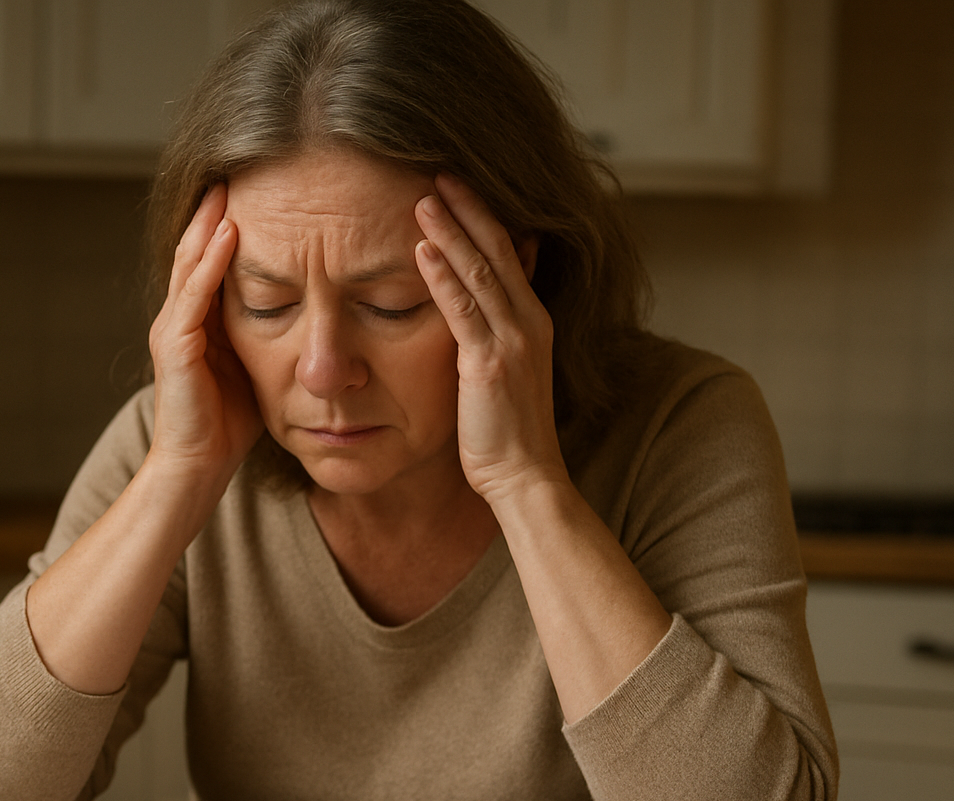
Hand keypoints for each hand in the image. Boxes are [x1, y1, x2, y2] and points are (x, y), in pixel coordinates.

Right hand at [147, 183, 263, 487]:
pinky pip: (193, 294)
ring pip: (191, 262)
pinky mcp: (174, 347)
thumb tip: (310, 312)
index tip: (258, 188)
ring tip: (232, 185)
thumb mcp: (257, 368)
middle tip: (240, 166)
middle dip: (216, 208)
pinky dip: (211, 262)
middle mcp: (179, 317)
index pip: (211, 259)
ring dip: (211, 222)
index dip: (229, 223)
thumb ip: (270, 335)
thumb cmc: (228, 426)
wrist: (196, 468)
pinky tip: (230, 233)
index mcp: (198, 321)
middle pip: (196, 248)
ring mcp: (172, 329)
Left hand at [414, 174, 566, 503]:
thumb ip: (490, 334)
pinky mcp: (490, 364)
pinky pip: (464, 310)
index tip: (456, 186)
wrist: (525, 477)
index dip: (483, 218)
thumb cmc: (506, 433)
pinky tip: (423, 251)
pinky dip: (443, 278)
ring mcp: (513, 340)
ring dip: (451, 232)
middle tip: (438, 170)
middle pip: (498, 249)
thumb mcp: (501, 372)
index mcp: (531, 321)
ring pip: (480, 271)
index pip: (507, 254)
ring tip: (422, 198)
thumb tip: (472, 308)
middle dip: (468, 208)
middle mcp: (529, 322)